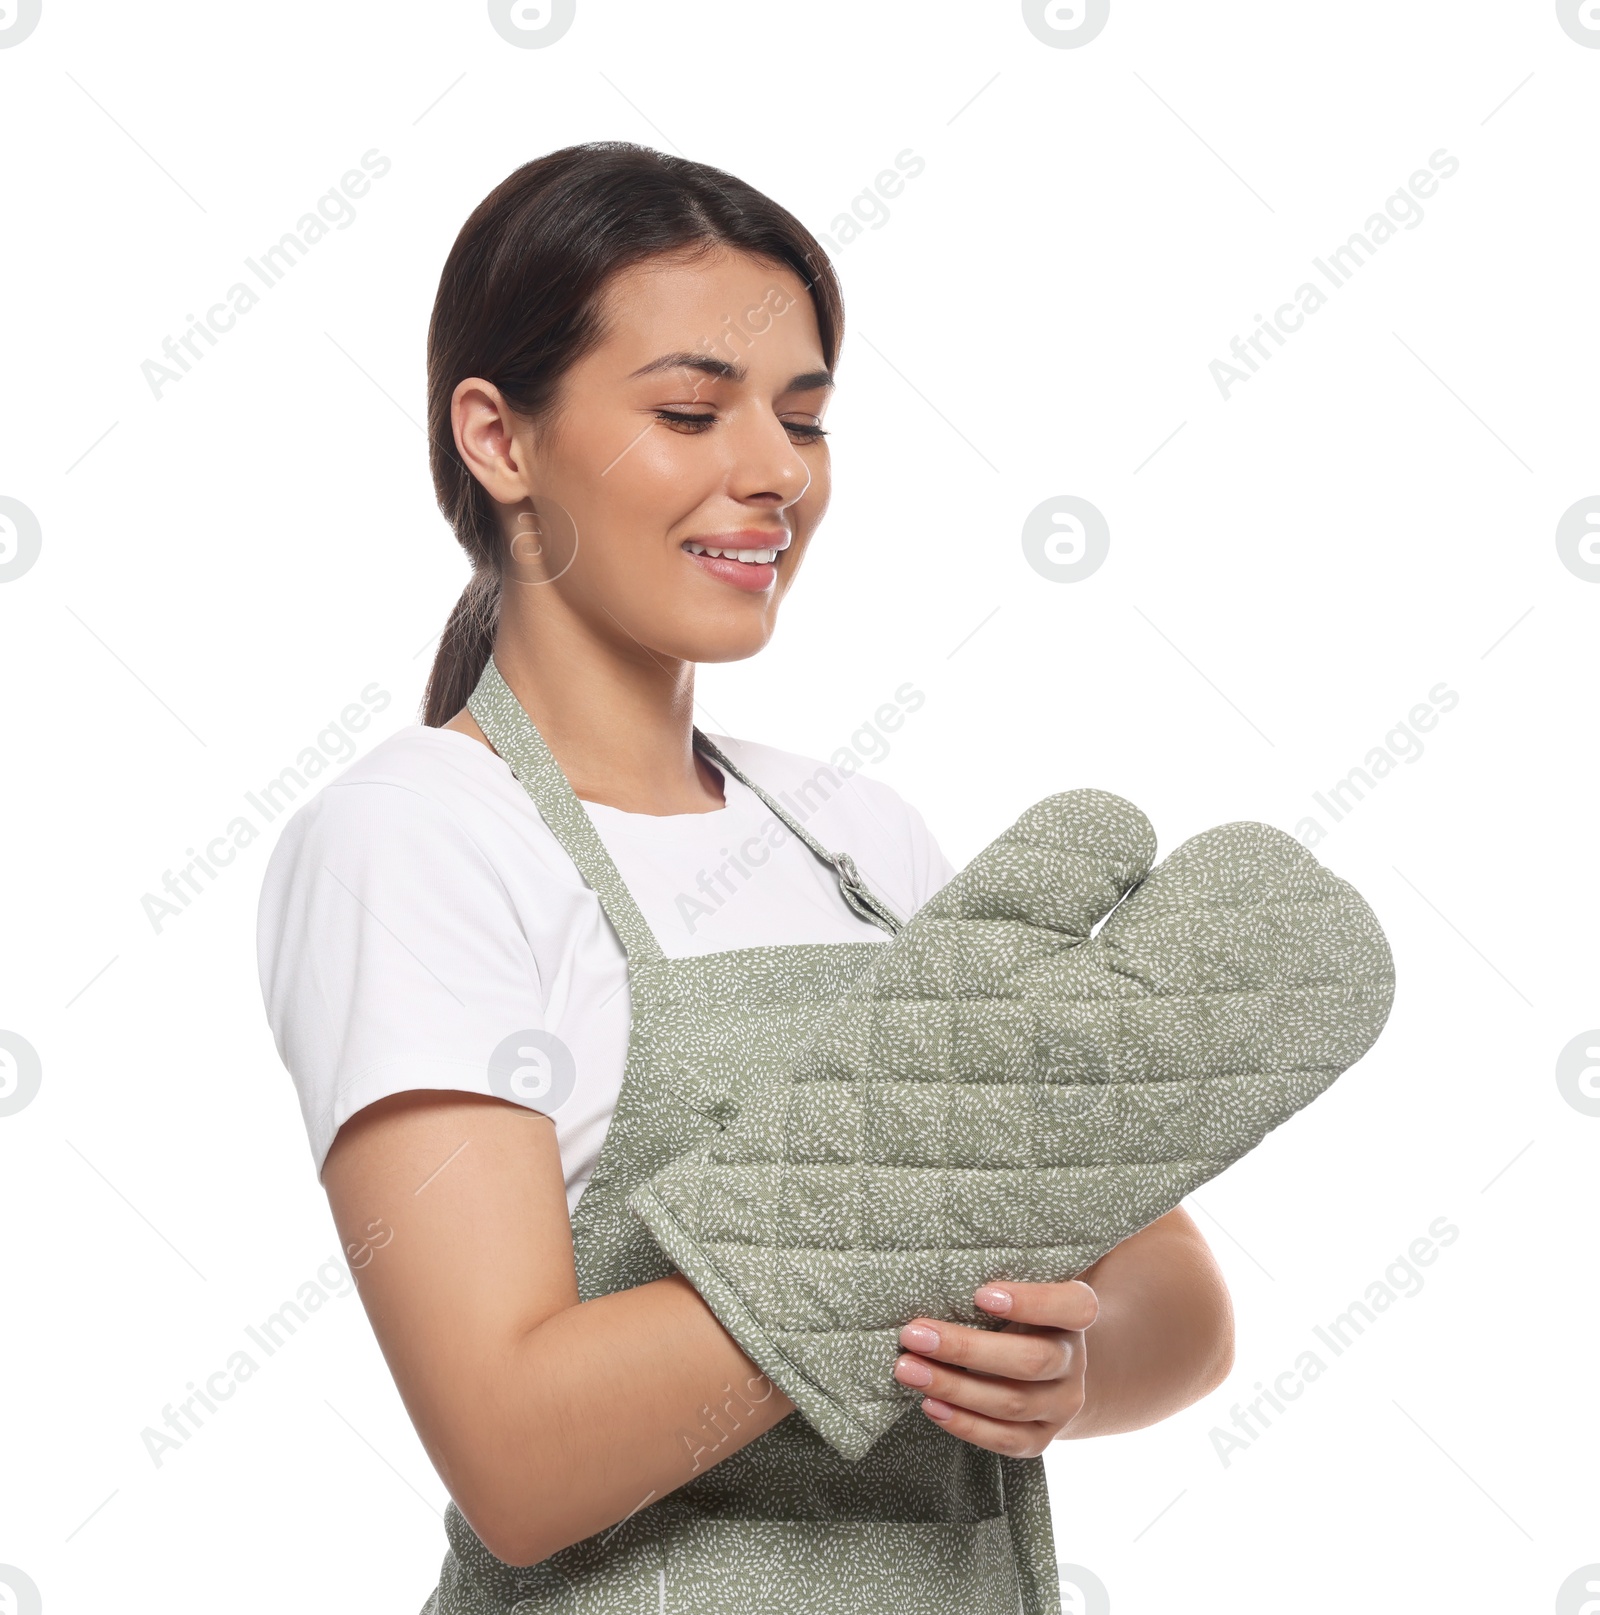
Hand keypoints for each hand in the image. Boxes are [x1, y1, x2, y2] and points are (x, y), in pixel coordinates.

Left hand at [892, 1280, 1099, 1456]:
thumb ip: (1002, 1266)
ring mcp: (1061, 1405)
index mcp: (1075, 1316)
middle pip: (1030, 1360)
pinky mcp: (1041, 1438)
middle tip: (913, 1333)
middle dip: (966, 1349)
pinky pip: (1005, 1440)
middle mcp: (1074, 1362)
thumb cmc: (1017, 1311)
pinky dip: (965, 1424)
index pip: (1074, 1307)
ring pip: (1011, 1403)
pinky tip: (930, 1404)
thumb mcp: (1022, 1284)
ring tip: (907, 1369)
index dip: (1033, 1302)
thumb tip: (945, 1243)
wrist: (1048, 1369)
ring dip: (953, 1387)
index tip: (980, 1293)